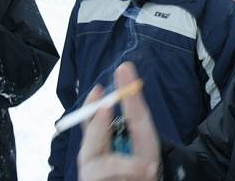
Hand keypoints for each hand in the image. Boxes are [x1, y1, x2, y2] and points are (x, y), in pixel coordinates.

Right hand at [78, 62, 160, 180]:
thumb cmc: (141, 156)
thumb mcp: (141, 128)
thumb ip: (132, 101)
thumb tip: (124, 66)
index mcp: (98, 139)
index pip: (88, 120)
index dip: (90, 105)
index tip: (100, 89)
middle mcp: (92, 155)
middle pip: (88, 141)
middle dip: (97, 125)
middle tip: (107, 110)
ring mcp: (92, 174)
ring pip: (98, 167)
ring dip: (124, 165)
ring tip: (147, 167)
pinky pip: (108, 179)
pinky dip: (131, 174)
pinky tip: (147, 172)